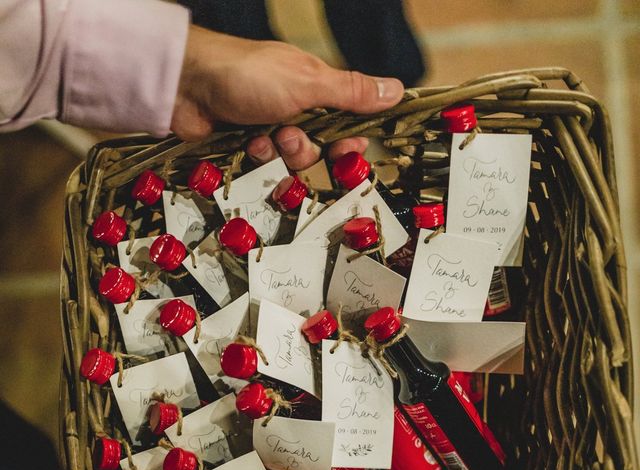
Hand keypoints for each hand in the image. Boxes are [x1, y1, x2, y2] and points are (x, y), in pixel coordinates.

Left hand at [171, 26, 403, 168]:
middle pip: (319, 148)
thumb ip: (351, 91)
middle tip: (292, 138)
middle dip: (307, 150)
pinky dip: (256, 156)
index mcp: (313, 88)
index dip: (349, 140)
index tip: (350, 151)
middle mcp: (293, 108)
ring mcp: (267, 126)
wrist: (186, 86)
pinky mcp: (244, 144)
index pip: (346, 121)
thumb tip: (395, 89)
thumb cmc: (247, 74)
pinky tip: (246, 142)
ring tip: (265, 137)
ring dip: (280, 153)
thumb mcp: (308, 82)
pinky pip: (264, 164)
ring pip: (290, 160)